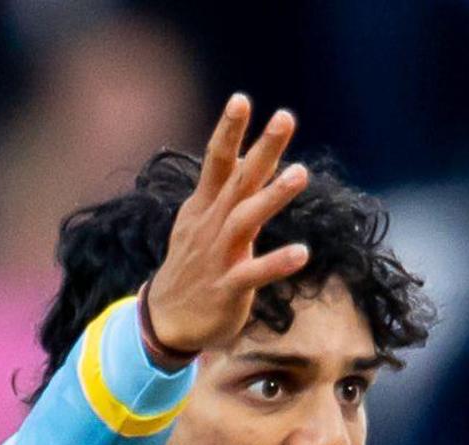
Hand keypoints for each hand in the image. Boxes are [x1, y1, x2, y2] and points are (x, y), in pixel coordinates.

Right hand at [140, 96, 312, 362]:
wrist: (166, 320)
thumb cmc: (193, 266)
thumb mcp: (202, 222)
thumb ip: (225, 191)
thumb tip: (245, 156)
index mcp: (204, 207)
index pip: (217, 162)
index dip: (228, 131)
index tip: (241, 99)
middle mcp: (210, 225)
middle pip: (238, 180)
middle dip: (262, 148)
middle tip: (285, 117)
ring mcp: (217, 256)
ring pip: (246, 220)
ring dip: (273, 196)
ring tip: (301, 172)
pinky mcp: (226, 288)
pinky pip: (253, 274)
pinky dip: (276, 263)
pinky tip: (302, 253)